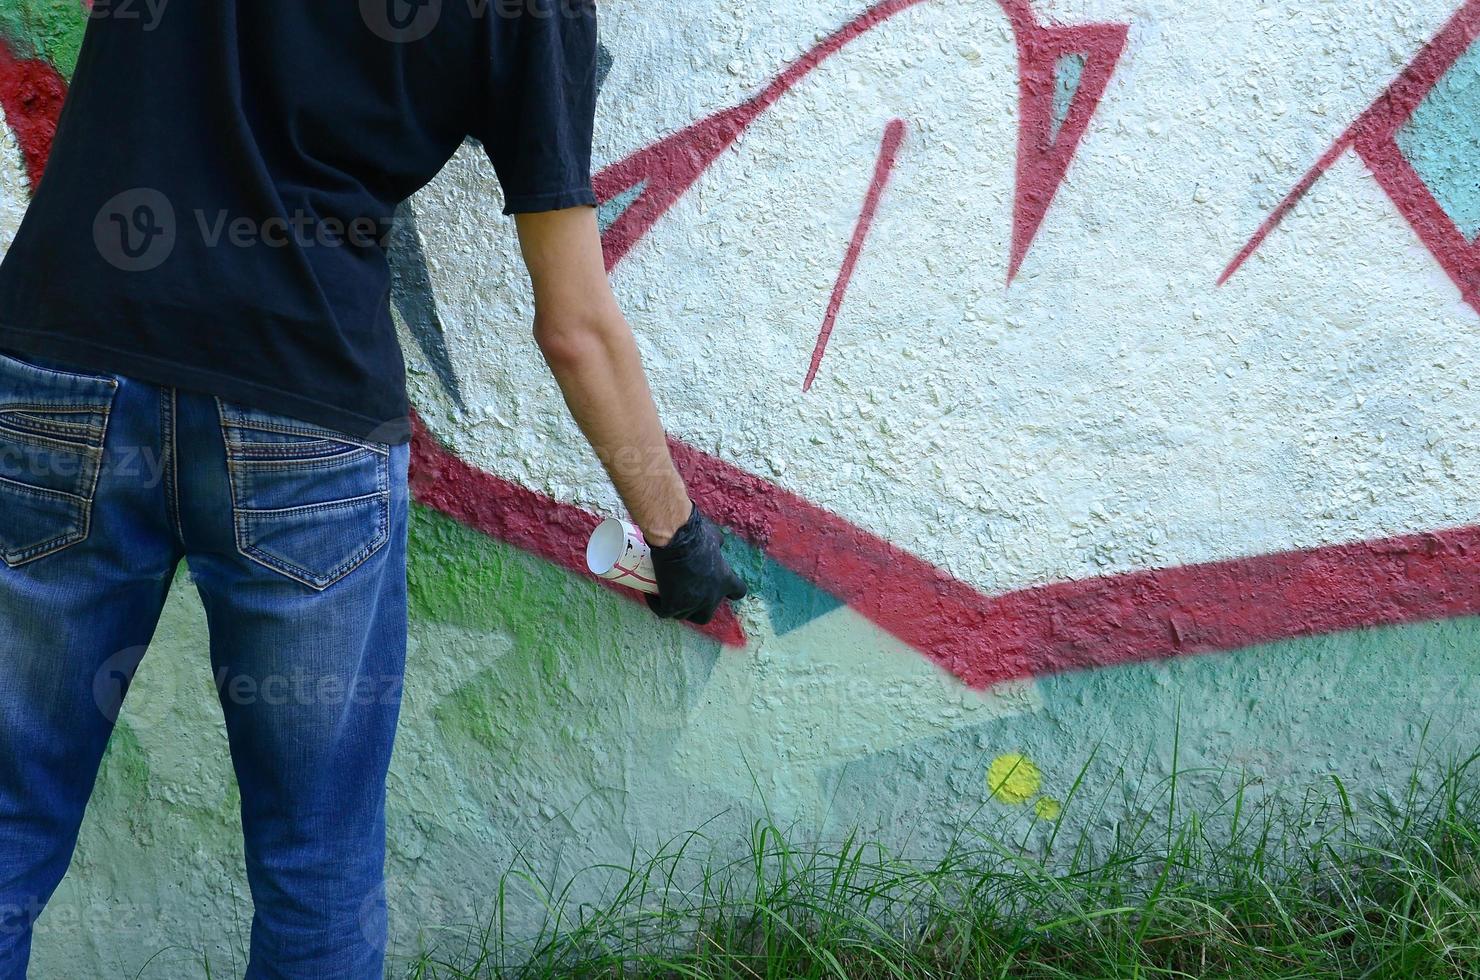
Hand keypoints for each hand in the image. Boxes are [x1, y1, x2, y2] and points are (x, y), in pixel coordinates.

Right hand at [644, 504, 747, 624]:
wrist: (675, 541)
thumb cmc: (695, 535)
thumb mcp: (715, 537)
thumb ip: (718, 543)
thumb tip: (719, 543)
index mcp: (725, 581)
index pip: (738, 592)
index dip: (730, 591)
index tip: (720, 588)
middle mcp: (711, 597)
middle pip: (706, 615)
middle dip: (697, 610)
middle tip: (687, 598)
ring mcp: (691, 604)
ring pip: (683, 615)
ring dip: (676, 608)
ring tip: (666, 595)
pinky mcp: (672, 606)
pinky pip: (663, 612)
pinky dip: (656, 605)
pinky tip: (651, 596)